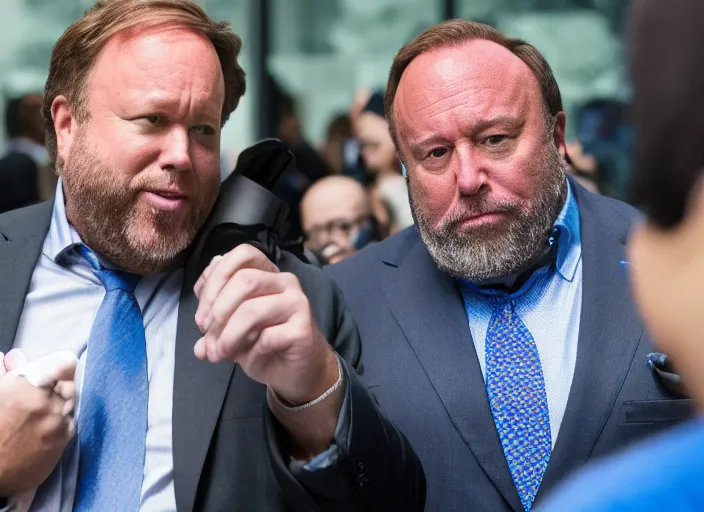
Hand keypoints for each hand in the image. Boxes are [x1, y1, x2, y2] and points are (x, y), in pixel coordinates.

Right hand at [0, 352, 76, 495]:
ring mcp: (56, 420)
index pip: (64, 363)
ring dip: (60, 406)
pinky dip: (62, 424)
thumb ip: (9, 372)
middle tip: (43, 399)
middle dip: (60, 387)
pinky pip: (71, 422)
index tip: (59, 369)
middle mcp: (45, 399)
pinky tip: (43, 432)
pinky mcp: (63, 438)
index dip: (62, 365)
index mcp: (24, 384)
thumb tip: (14, 356)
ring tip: (38, 418)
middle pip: (70, 383)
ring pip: (72, 402)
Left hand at [193, 244, 339, 405]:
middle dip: (218, 311)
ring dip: (228, 336)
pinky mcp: (303, 329)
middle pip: (245, 279)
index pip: (243, 254)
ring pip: (252, 309)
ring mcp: (297, 303)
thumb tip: (199, 330)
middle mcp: (285, 281)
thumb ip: (214, 318)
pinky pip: (267, 337)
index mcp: (267, 273)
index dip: (215, 279)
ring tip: (218, 354)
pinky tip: (250, 360)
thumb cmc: (262, 343)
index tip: (201, 316)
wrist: (296, 371)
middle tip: (206, 336)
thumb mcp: (231, 326)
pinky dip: (250, 352)